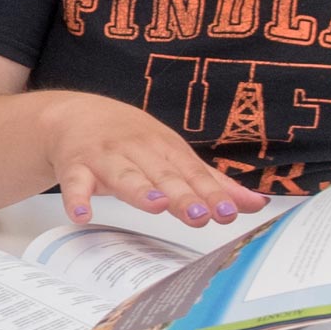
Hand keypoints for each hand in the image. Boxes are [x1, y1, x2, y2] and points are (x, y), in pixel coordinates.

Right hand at [37, 92, 268, 227]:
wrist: (74, 114)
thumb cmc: (130, 139)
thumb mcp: (172, 154)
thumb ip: (211, 182)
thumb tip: (256, 204)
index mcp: (165, 150)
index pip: (192, 174)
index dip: (209, 194)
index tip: (225, 212)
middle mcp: (137, 151)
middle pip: (162, 176)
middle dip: (181, 195)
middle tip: (198, 215)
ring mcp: (105, 158)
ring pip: (123, 176)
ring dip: (139, 190)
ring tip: (156, 204)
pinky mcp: (75, 167)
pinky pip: (74, 184)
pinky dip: (77, 198)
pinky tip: (82, 213)